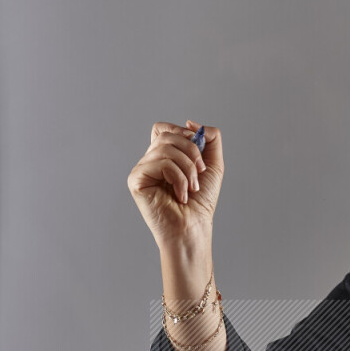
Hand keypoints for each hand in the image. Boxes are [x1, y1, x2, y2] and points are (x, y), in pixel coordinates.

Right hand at [127, 119, 223, 249]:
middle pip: (166, 134)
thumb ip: (210, 139)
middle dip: (191, 152)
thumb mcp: (213, 165)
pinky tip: (180, 195)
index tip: (198, 153)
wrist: (194, 228)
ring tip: (191, 188)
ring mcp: (142, 170)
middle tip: (199, 174)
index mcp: (164, 157)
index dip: (182, 134)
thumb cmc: (201, 203)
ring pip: (165, 147)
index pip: (164, 129)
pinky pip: (160, 162)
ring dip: (187, 168)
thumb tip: (191, 123)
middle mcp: (150, 161)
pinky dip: (178, 178)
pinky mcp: (136, 179)